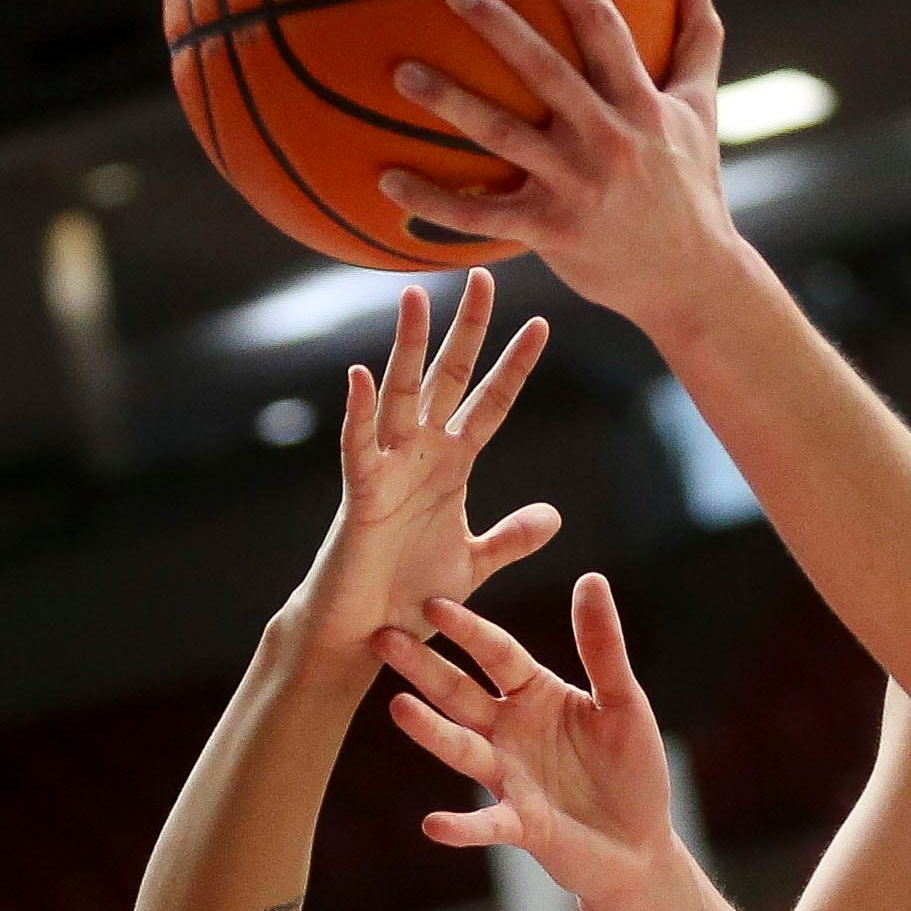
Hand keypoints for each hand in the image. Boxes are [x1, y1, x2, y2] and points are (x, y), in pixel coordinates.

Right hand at [286, 270, 560, 661]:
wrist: (369, 635)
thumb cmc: (412, 596)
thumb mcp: (476, 561)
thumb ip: (511, 536)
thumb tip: (553, 515)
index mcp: (453, 465)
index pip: (491, 404)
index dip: (515, 366)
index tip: (542, 325)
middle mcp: (422, 455)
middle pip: (449, 379)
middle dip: (468, 330)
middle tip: (486, 275)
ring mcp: (390, 469)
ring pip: (400, 396)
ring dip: (407, 348)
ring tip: (416, 297)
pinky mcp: (360, 496)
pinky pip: (357, 446)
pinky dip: (357, 412)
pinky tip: (360, 373)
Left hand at [376, 0, 734, 327]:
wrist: (692, 281)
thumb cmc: (693, 191)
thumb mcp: (702, 111)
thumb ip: (698, 38)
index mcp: (640, 103)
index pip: (600, 25)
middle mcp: (608, 138)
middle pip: (545, 69)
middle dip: (497, 25)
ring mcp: (578, 186)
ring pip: (504, 135)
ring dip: (450, 102)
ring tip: (401, 72)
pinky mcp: (553, 232)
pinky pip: (483, 215)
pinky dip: (434, 201)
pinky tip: (388, 181)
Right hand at [377, 574, 679, 910]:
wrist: (641, 845)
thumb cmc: (631, 769)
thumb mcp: (622, 702)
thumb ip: (603, 647)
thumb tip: (591, 577)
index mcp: (534, 695)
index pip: (496, 653)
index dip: (469, 630)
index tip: (434, 603)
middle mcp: (510, 732)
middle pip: (460, 693)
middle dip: (423, 668)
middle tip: (382, 637)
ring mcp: (509, 779)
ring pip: (463, 750)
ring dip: (431, 732)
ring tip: (398, 707)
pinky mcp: (521, 826)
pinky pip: (486, 825)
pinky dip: (461, 827)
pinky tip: (433, 825)